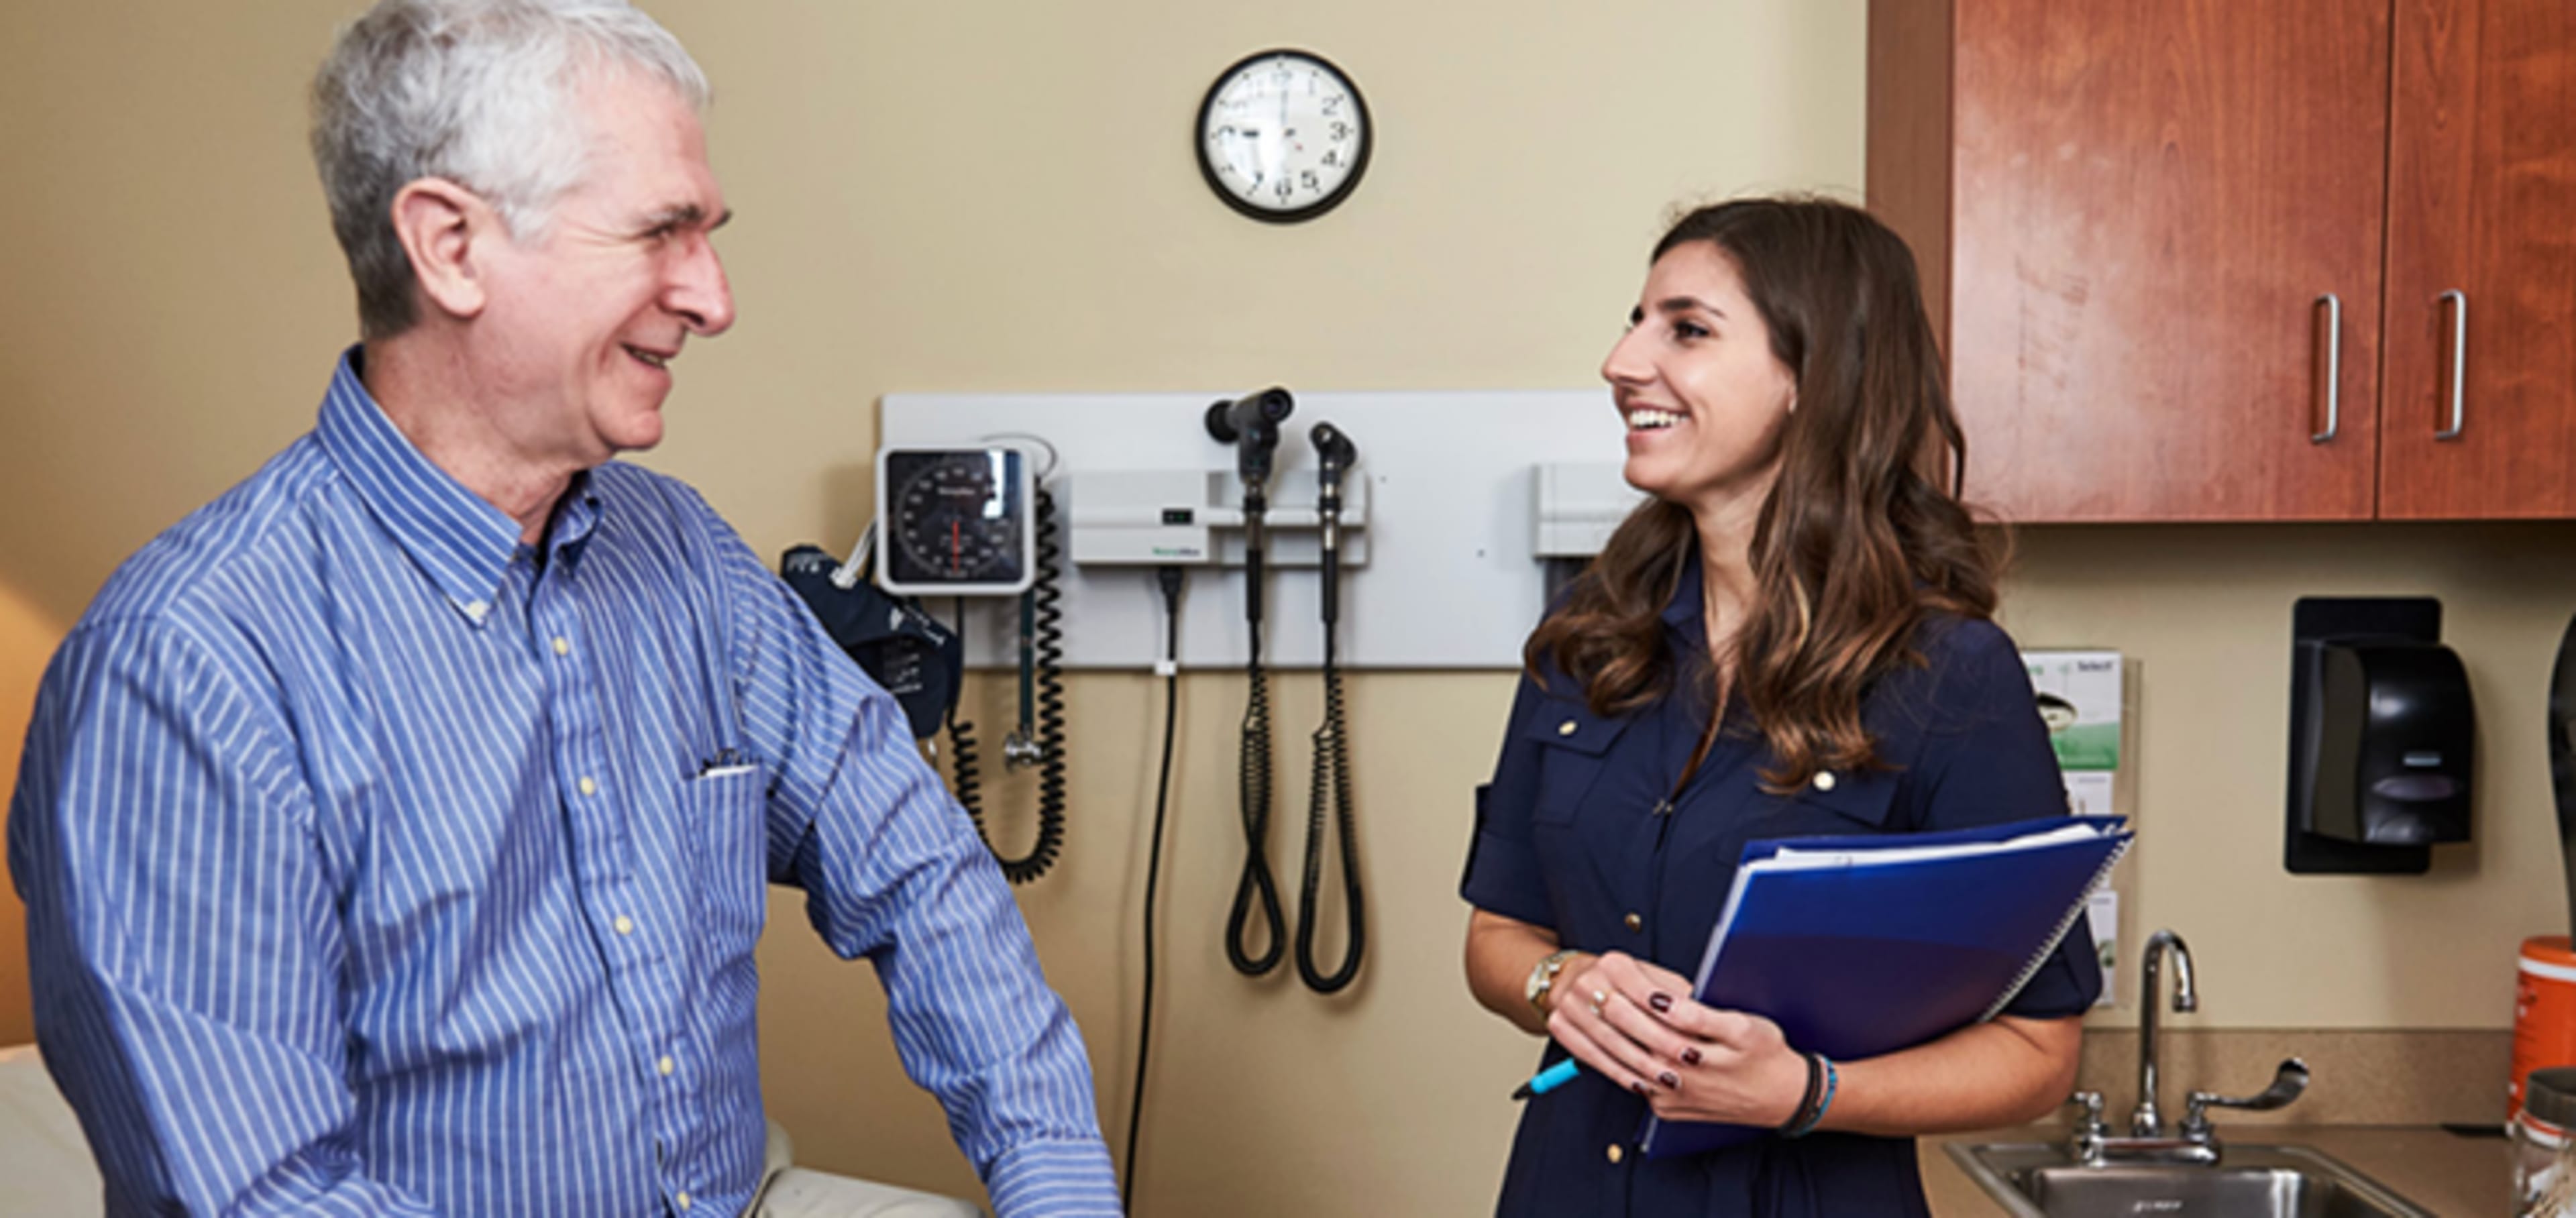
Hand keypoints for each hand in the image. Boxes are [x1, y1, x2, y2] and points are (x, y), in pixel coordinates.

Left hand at [1545, 951, 1810, 1128]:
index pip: (1668, 1010)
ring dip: (1602, 1033)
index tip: (1617, 963)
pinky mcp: (1669, 1109)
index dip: (1639, 987)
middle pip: (1644, 1035)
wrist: (1780, 1098)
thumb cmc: (1764, 1053)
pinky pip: (1632, 1082)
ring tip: (1581, 1005)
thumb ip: (1701, 1013)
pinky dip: (1610, 1061)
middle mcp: (1692, 1073)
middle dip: (1616, 1005)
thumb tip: (1661, 999)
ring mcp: (1677, 1094)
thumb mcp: (1746, 1025)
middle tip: (1592, 978)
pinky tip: (1592, 1040)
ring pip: (1630, 1060)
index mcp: (1713, 1043)